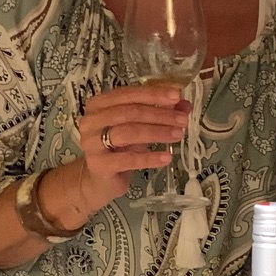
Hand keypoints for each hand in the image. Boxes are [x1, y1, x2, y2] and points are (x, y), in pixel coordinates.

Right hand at [74, 85, 188, 210]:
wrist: (99, 181)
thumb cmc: (118, 149)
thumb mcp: (138, 128)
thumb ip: (158, 113)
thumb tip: (184, 105)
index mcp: (98, 105)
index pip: (128, 94)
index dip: (154, 94)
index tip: (177, 96)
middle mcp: (91, 121)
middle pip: (130, 112)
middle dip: (160, 115)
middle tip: (182, 120)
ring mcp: (91, 143)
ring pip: (128, 132)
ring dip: (157, 132)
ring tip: (178, 135)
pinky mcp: (98, 165)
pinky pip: (128, 159)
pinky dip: (150, 157)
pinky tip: (167, 157)